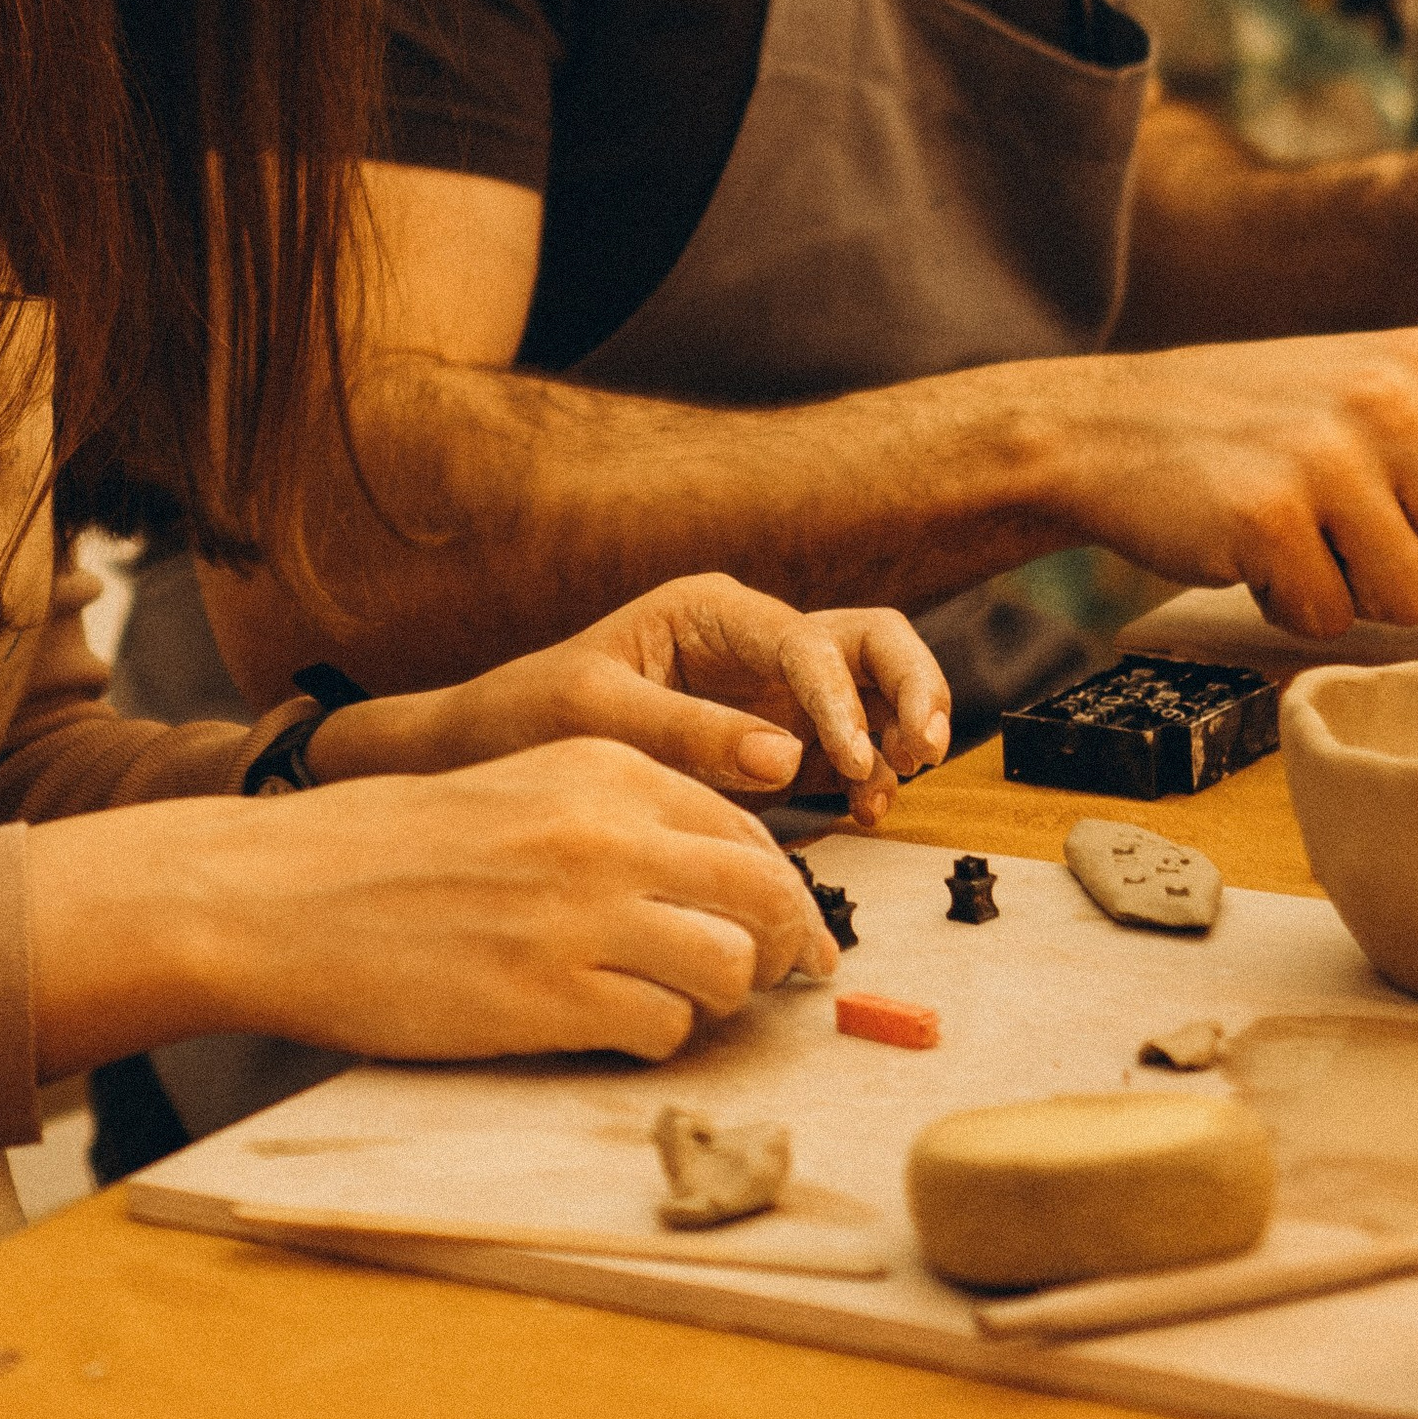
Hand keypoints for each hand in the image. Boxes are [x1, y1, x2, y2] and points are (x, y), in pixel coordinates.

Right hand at [170, 743, 835, 1062]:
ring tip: (673, 1003)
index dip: (778, 888)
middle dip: (785, 946)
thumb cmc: (396, 847)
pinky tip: (612, 1028)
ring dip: (716, 998)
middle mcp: (607, 831)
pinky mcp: (549, 998)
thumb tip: (720, 878)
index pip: (746, 827)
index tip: (784, 928)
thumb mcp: (520, 788)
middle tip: (779, 981)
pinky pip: (662, 1030)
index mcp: (603, 765)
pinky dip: (654, 1039)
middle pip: (765, 893)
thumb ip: (617, 818)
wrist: (284, 892)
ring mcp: (582, 915)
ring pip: (729, 967)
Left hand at [319, 576, 951, 828]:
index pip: (804, 641)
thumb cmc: (533, 713)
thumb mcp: (596, 716)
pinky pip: (850, 741)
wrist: (498, 745)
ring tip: (888, 788)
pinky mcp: (777, 738)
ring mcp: (771, 689)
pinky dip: (871, 767)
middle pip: (869, 638)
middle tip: (919, 749)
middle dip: (909, 684)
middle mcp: (752, 639)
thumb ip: (688, 732)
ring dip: (899, 726)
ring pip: (875, 684)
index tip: (847, 760)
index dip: (839, 700)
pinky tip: (865, 807)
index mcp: (710, 611)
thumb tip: (785, 758)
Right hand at [1057, 329, 1417, 655]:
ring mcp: (1326, 452)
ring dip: (1357, 596)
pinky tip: (1251, 553)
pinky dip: (1294, 607)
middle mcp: (1386, 397)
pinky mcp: (1266, 513)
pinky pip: (1329, 619)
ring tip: (1300, 539)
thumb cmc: (1249, 430)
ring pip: (1413, 601)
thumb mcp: (1367, 417)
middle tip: (1353, 543)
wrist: (1103, 425)